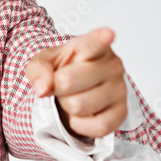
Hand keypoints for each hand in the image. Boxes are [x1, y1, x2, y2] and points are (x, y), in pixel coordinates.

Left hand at [24, 26, 126, 140]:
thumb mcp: (43, 63)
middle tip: (62, 85)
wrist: (74, 91)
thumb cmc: (63, 70)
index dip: (100, 38)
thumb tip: (43, 89)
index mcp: (91, 46)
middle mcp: (112, 65)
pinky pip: (96, 127)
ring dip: (67, 106)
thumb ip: (38, 69)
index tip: (108, 34)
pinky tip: (82, 114)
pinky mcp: (121, 113)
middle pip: (68, 81)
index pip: (95, 42)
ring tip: (73, 97)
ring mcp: (120, 89)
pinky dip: (80, 125)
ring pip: (79, 106)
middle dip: (56, 88)